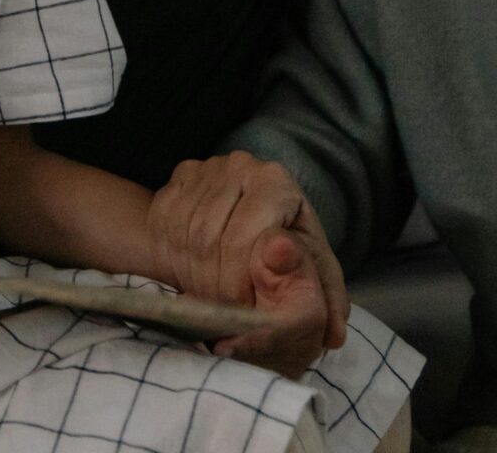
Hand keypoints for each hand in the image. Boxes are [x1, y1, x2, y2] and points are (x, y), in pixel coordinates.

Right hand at [149, 151, 346, 357]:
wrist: (246, 234)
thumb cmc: (286, 257)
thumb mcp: (312, 276)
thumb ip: (325, 299)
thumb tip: (331, 329)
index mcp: (276, 181)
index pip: (244, 238)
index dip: (240, 283)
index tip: (246, 309)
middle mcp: (240, 165)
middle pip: (211, 237)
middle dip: (216, 285)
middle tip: (226, 309)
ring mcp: (204, 170)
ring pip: (186, 235)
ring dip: (195, 277)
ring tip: (213, 295)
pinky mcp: (176, 182)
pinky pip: (165, 225)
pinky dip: (174, 259)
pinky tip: (193, 273)